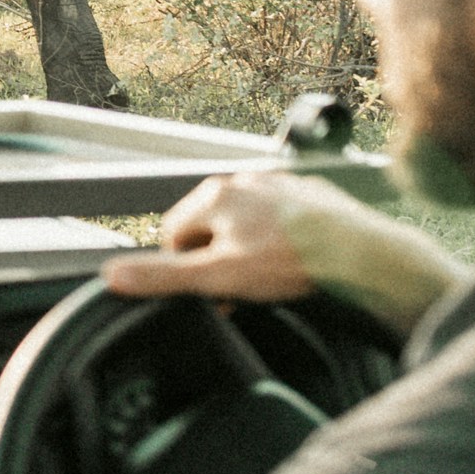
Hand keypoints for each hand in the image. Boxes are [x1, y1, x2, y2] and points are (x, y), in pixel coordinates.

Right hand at [102, 168, 463, 334]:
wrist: (361, 253)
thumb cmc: (291, 263)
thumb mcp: (218, 278)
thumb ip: (163, 277)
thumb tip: (113, 276)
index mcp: (214, 195)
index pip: (173, 236)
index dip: (187, 271)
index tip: (212, 292)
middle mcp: (243, 181)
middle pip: (209, 230)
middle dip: (218, 261)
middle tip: (242, 291)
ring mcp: (278, 186)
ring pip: (244, 225)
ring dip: (248, 252)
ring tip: (272, 279)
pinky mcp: (308, 196)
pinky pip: (279, 223)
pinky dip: (280, 243)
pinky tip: (296, 265)